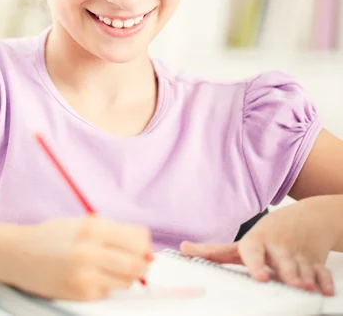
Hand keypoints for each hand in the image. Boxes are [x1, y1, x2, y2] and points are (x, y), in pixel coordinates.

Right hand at [10, 215, 152, 300]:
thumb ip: (113, 232)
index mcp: (94, 227)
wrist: (17, 254)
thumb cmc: (51, 237)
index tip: (141, 247)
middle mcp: (91, 250)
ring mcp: (86, 274)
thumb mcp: (82, 223)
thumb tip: (145, 248)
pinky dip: (104, 286)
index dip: (144, 244)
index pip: (139, 238)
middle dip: (140, 264)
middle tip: (132, 262)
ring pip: (127, 282)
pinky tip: (88, 276)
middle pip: (138, 264)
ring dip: (123, 276)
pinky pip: (108, 292)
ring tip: (105, 267)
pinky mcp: (81, 293)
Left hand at [181, 197, 340, 295]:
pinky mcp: (315, 261)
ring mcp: (298, 254)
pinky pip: (322, 272)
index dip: (255, 264)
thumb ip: (214, 251)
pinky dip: (324, 280)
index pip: (253, 252)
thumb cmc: (268, 233)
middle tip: (290, 283)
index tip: (259, 276)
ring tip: (304, 286)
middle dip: (287, 271)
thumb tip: (183, 250)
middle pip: (283, 261)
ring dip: (304, 277)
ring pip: (302, 267)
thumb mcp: (242, 240)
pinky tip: (323, 289)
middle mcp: (278, 248)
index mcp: (257, 242)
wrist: (307, 217)